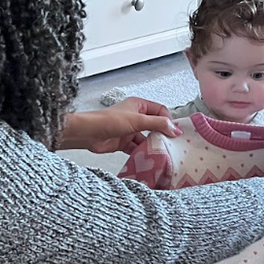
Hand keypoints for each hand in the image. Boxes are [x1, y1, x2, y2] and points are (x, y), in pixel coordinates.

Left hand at [59, 97, 181, 153]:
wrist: (88, 133)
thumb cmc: (109, 121)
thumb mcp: (137, 120)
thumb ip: (157, 124)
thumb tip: (174, 129)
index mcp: (139, 105)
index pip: (160, 111)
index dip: (168, 120)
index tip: (174, 132)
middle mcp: (135, 117)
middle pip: (154, 126)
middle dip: (161, 134)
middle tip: (171, 144)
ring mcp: (129, 131)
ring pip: (146, 139)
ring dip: (152, 145)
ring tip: (161, 153)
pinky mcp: (123, 143)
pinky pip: (137, 148)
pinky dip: (142, 153)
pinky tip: (148, 158)